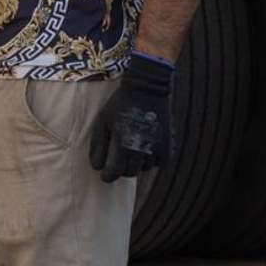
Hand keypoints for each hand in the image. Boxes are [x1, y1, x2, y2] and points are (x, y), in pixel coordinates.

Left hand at [89, 53, 174, 180]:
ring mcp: (157, 150)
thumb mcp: (103, 121)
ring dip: (135, 162)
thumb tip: (96, 167)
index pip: (113, 172)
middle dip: (120, 168)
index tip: (104, 173)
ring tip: (132, 144)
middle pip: (128, 173)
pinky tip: (144, 143)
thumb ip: (98, 145)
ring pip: (142, 169)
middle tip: (117, 155)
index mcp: (123, 143)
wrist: (147, 90)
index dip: (106, 175)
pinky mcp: (168, 149)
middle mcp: (141, 149)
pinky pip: (155, 163)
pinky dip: (149, 158)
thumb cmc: (120, 105)